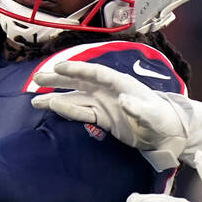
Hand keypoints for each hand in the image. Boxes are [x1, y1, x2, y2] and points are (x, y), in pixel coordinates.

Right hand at [31, 60, 190, 170]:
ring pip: (75, 97)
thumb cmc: (163, 121)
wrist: (167, 134)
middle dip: (59, 79)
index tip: (59, 67)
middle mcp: (109, 90)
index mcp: (120, 83)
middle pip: (79, 81)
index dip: (77, 68)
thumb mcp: (152, 115)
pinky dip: (66, 110)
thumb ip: (139, 108)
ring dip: (56, 96)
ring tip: (35, 98)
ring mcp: (104, 103)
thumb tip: (123, 99)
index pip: (95, 72)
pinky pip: (80, 112)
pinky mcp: (103, 117)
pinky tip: (51, 108)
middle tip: (37, 78)